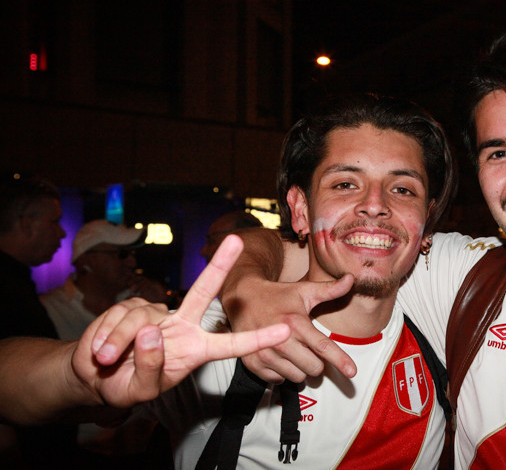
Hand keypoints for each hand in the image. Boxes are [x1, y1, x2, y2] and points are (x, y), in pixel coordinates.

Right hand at [71, 235, 290, 407]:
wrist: (94, 377)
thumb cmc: (128, 385)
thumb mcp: (141, 390)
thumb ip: (151, 366)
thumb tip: (151, 331)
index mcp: (194, 350)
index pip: (230, 344)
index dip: (257, 338)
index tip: (285, 329)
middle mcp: (181, 326)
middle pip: (203, 292)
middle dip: (220, 265)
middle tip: (237, 241)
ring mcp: (156, 315)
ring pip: (140, 321)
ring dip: (117, 342)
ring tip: (106, 360)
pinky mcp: (130, 308)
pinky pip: (116, 318)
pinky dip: (103, 336)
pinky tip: (101, 348)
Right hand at [229, 274, 357, 382]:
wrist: (242, 299)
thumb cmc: (277, 295)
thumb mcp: (304, 290)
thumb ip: (330, 290)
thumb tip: (350, 279)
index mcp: (296, 323)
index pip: (323, 347)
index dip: (340, 360)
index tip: (352, 372)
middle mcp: (280, 341)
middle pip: (314, 368)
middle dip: (317, 361)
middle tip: (309, 348)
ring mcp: (266, 354)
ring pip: (298, 377)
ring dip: (300, 367)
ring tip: (293, 350)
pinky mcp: (253, 364)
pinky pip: (279, 380)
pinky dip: (283, 371)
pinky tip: (279, 355)